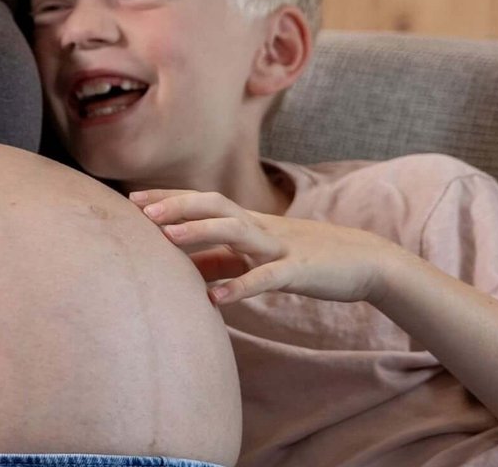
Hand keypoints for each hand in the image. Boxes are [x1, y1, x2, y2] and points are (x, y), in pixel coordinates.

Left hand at [130, 189, 412, 306]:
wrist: (365, 262)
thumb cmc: (307, 260)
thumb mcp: (260, 257)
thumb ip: (223, 261)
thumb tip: (184, 268)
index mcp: (250, 222)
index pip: (203, 202)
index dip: (169, 198)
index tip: (132, 198)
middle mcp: (260, 227)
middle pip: (213, 205)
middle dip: (176, 205)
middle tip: (139, 210)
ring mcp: (279, 246)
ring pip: (235, 231)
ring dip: (199, 232)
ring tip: (166, 238)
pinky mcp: (298, 271)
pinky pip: (266, 277)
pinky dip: (240, 286)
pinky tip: (215, 299)